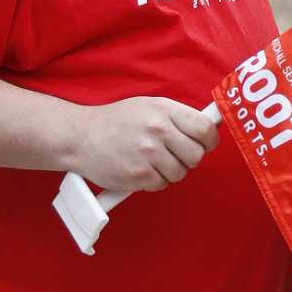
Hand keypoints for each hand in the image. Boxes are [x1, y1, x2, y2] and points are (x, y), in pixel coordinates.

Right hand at [76, 96, 217, 192]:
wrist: (80, 137)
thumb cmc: (117, 122)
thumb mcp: (148, 107)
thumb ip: (177, 117)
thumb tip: (210, 128)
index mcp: (164, 110)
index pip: (204, 129)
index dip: (209, 140)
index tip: (205, 144)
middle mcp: (158, 130)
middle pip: (196, 155)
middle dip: (188, 159)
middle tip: (172, 155)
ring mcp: (148, 153)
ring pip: (180, 173)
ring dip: (170, 171)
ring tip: (151, 161)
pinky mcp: (138, 175)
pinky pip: (162, 184)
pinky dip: (154, 181)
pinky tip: (140, 169)